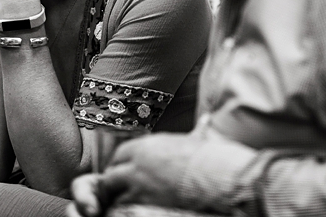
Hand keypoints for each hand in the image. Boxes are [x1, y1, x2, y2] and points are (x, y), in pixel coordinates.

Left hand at [69, 134, 200, 214]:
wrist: (212, 176)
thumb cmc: (206, 157)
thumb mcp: (197, 140)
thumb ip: (196, 130)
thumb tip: (207, 119)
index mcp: (148, 145)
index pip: (121, 153)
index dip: (121, 163)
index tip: (125, 169)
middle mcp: (138, 163)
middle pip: (112, 173)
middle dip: (114, 180)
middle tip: (120, 187)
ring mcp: (138, 183)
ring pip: (114, 191)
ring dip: (119, 195)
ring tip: (126, 198)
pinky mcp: (143, 200)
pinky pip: (123, 204)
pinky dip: (125, 205)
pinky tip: (133, 206)